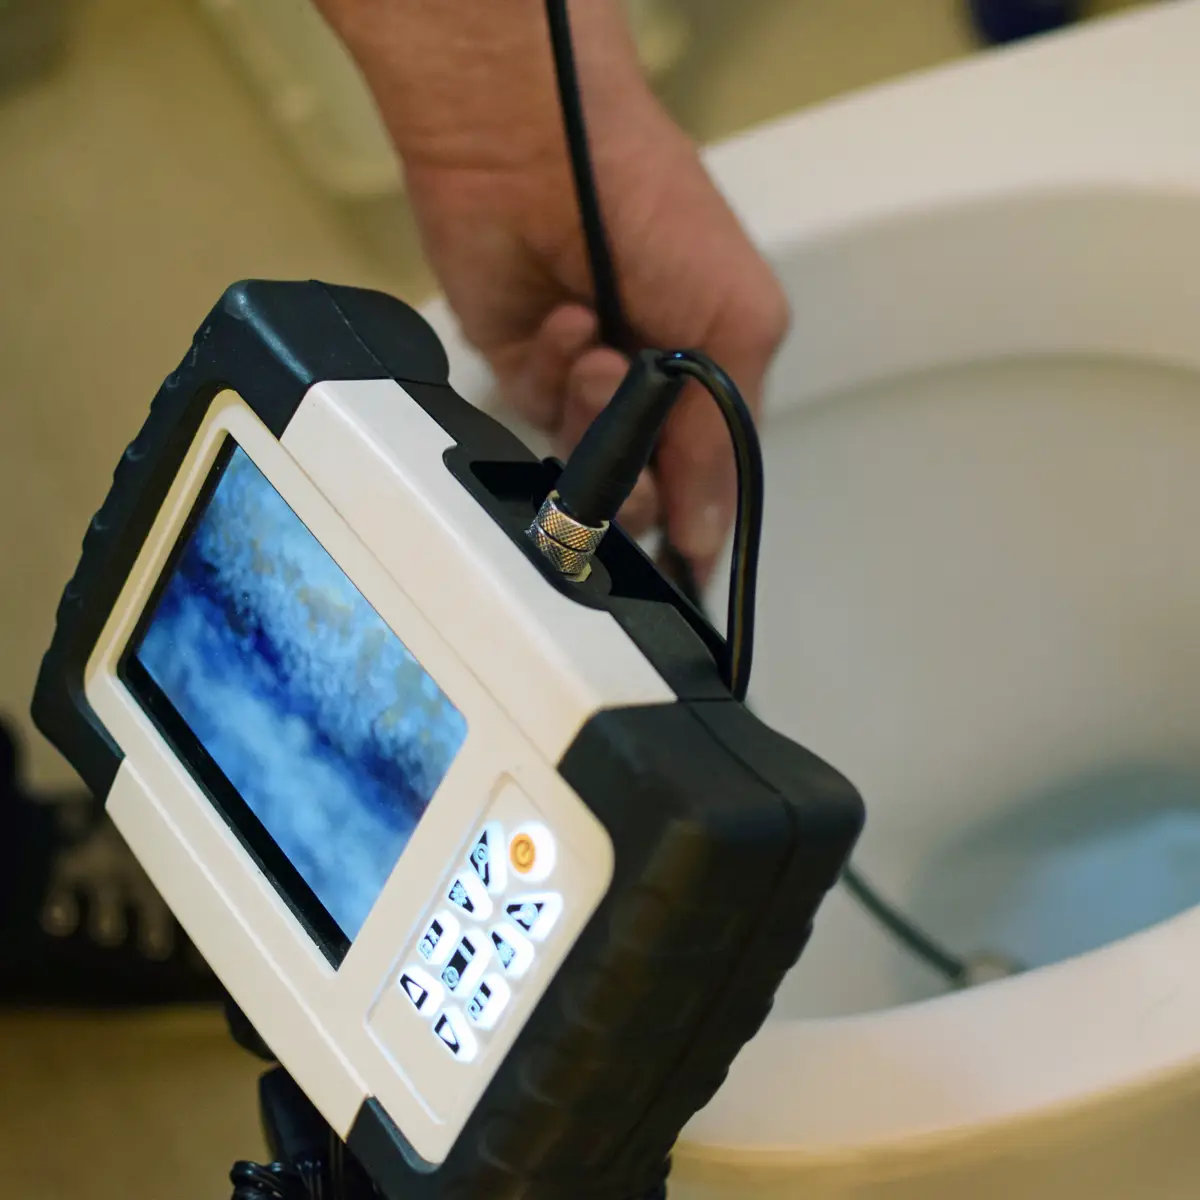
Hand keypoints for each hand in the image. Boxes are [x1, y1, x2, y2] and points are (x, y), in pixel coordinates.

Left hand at [317, 0, 788, 583]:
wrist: (536, 150)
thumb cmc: (655, 211)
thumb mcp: (735, 323)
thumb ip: (723, 437)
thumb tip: (708, 530)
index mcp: (711, 374)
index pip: (707, 478)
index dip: (692, 522)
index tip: (680, 565)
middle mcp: (649, 387)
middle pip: (643, 489)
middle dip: (637, 472)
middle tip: (630, 431)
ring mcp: (583, 383)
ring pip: (585, 464)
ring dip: (593, 414)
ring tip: (597, 351)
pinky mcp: (523, 371)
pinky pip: (535, 416)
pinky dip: (552, 371)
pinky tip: (561, 321)